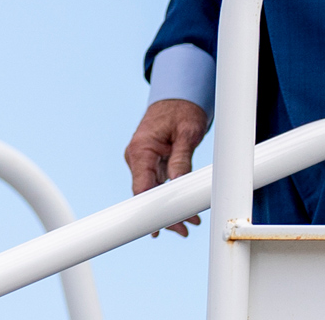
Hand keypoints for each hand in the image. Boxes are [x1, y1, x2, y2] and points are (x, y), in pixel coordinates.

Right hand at [124, 98, 208, 236]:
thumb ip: (182, 159)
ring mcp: (142, 159)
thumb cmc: (182, 109)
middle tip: (184, 229)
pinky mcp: (150, 161)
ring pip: (152, 191)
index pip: (142, 187)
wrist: (178, 95)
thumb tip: (179, 184)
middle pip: (146, 193)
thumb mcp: (187, 132)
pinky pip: (156, 183)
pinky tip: (181, 209)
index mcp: (141, 149)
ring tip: (188, 224)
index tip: (162, 226)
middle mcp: (137, 156)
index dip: (152, 209)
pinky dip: (168, 195)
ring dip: (167, 207)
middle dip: (163, 213)